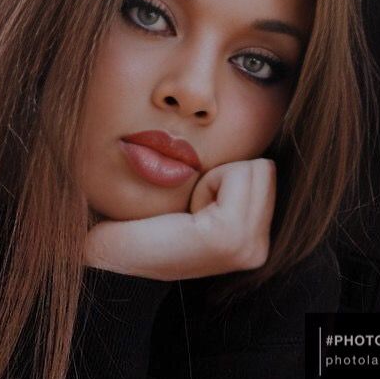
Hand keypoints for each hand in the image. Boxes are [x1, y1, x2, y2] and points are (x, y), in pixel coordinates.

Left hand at [84, 158, 275, 280]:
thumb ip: (235, 178)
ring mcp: (248, 248)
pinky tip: (184, 214)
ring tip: (188, 211)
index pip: (268, 172)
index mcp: (255, 244)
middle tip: (191, 207)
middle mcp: (258, 251)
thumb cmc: (147, 219)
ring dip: (215, 179)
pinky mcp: (229, 236)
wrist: (111, 253)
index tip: (194, 207)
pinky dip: (208, 181)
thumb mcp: (201, 196)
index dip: (226, 177)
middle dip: (225, 175)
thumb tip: (268, 124)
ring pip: (255, 167)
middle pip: (266, 168)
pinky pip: (235, 173)